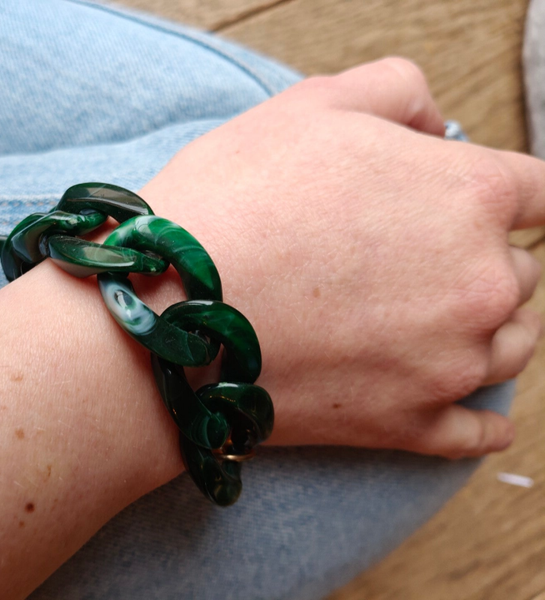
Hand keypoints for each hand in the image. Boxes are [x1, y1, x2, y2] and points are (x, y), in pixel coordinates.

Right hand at [141, 58, 542, 458]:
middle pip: (515, 270)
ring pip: (510, 343)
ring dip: (486, 327)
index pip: (535, 189)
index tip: (467, 198)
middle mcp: (480, 284)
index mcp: (469, 195)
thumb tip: (434, 126)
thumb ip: (397, 92)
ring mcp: (448, 363)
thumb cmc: (234, 202)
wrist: (172, 312)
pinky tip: (476, 411)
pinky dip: (480, 419)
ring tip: (436, 321)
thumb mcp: (314, 104)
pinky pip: (476, 431)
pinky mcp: (408, 426)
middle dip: (476, 258)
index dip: (497, 188)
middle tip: (414, 258)